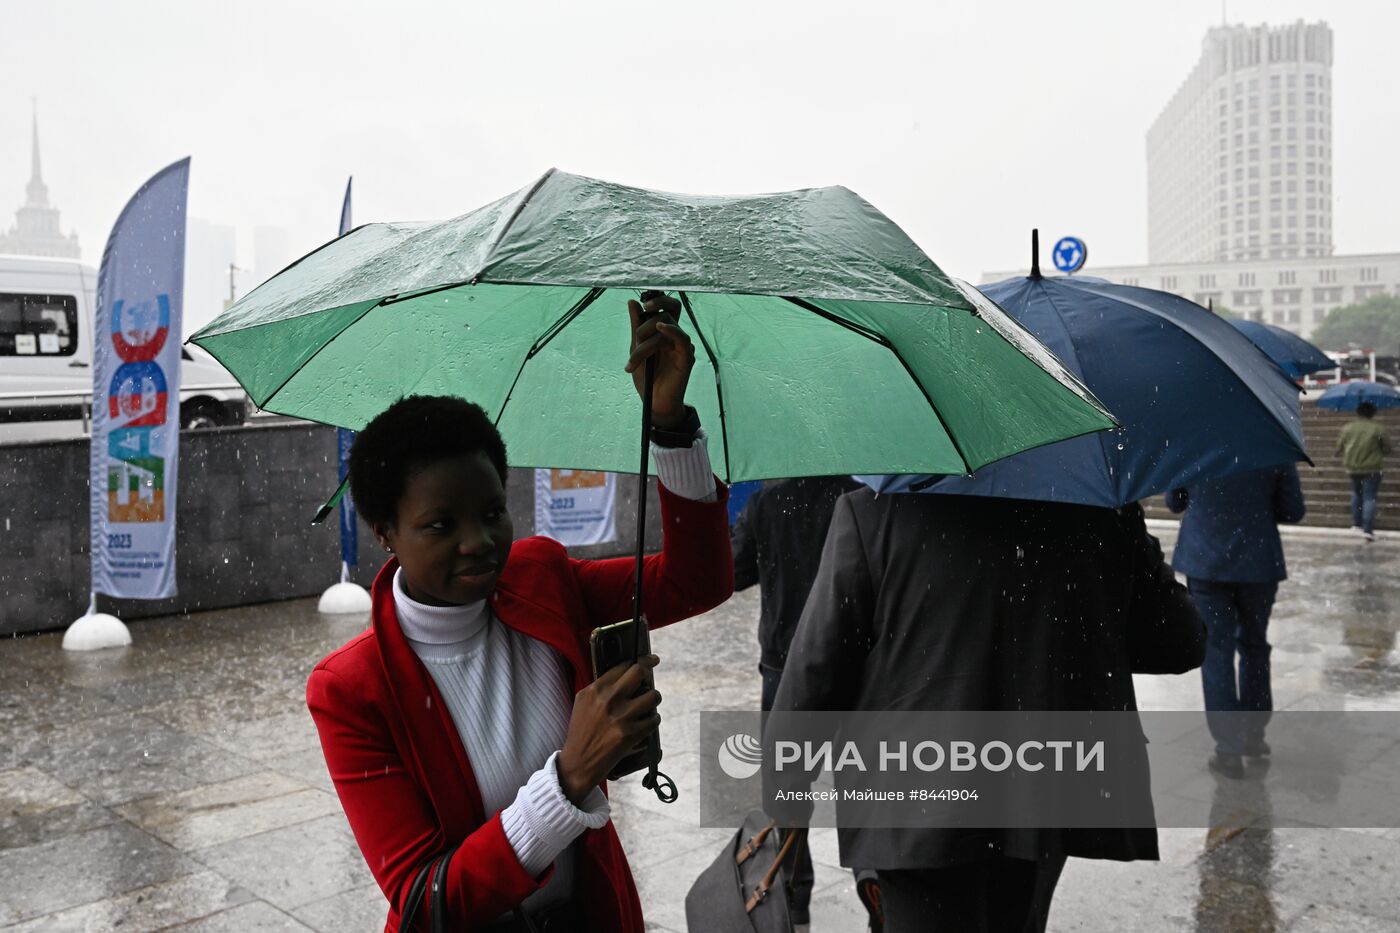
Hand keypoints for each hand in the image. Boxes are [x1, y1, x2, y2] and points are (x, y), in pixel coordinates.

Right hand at [558, 655, 662, 804]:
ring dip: (653, 700)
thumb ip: (601, 686)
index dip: (641, 661)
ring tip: (647, 705)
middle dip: (648, 673)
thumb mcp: (583, 702)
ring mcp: (621, 717)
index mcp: (595, 689)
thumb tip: (626, 673)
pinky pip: (654, 719)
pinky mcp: (631, 734)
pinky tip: (644, 723)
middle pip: (640, 672)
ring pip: (653, 696)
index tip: (651, 660)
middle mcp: (608, 700)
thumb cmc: (581, 731)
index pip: (623, 665)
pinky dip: (652, 720)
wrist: (578, 763)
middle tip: (650, 680)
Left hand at [625, 294, 694, 429]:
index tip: (644, 303)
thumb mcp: (635, 349)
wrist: (653, 403)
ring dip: (645, 340)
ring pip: (666, 326)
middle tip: (635, 337)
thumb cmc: (646, 378)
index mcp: (664, 332)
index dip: (659, 298)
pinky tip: (659, 328)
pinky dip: (671, 330)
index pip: (668, 306)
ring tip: (634, 360)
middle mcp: (675, 336)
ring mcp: (681, 346)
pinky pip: (682, 338)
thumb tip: (632, 302)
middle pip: (667, 311)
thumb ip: (636, 326)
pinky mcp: (686, 357)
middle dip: (644, 322)